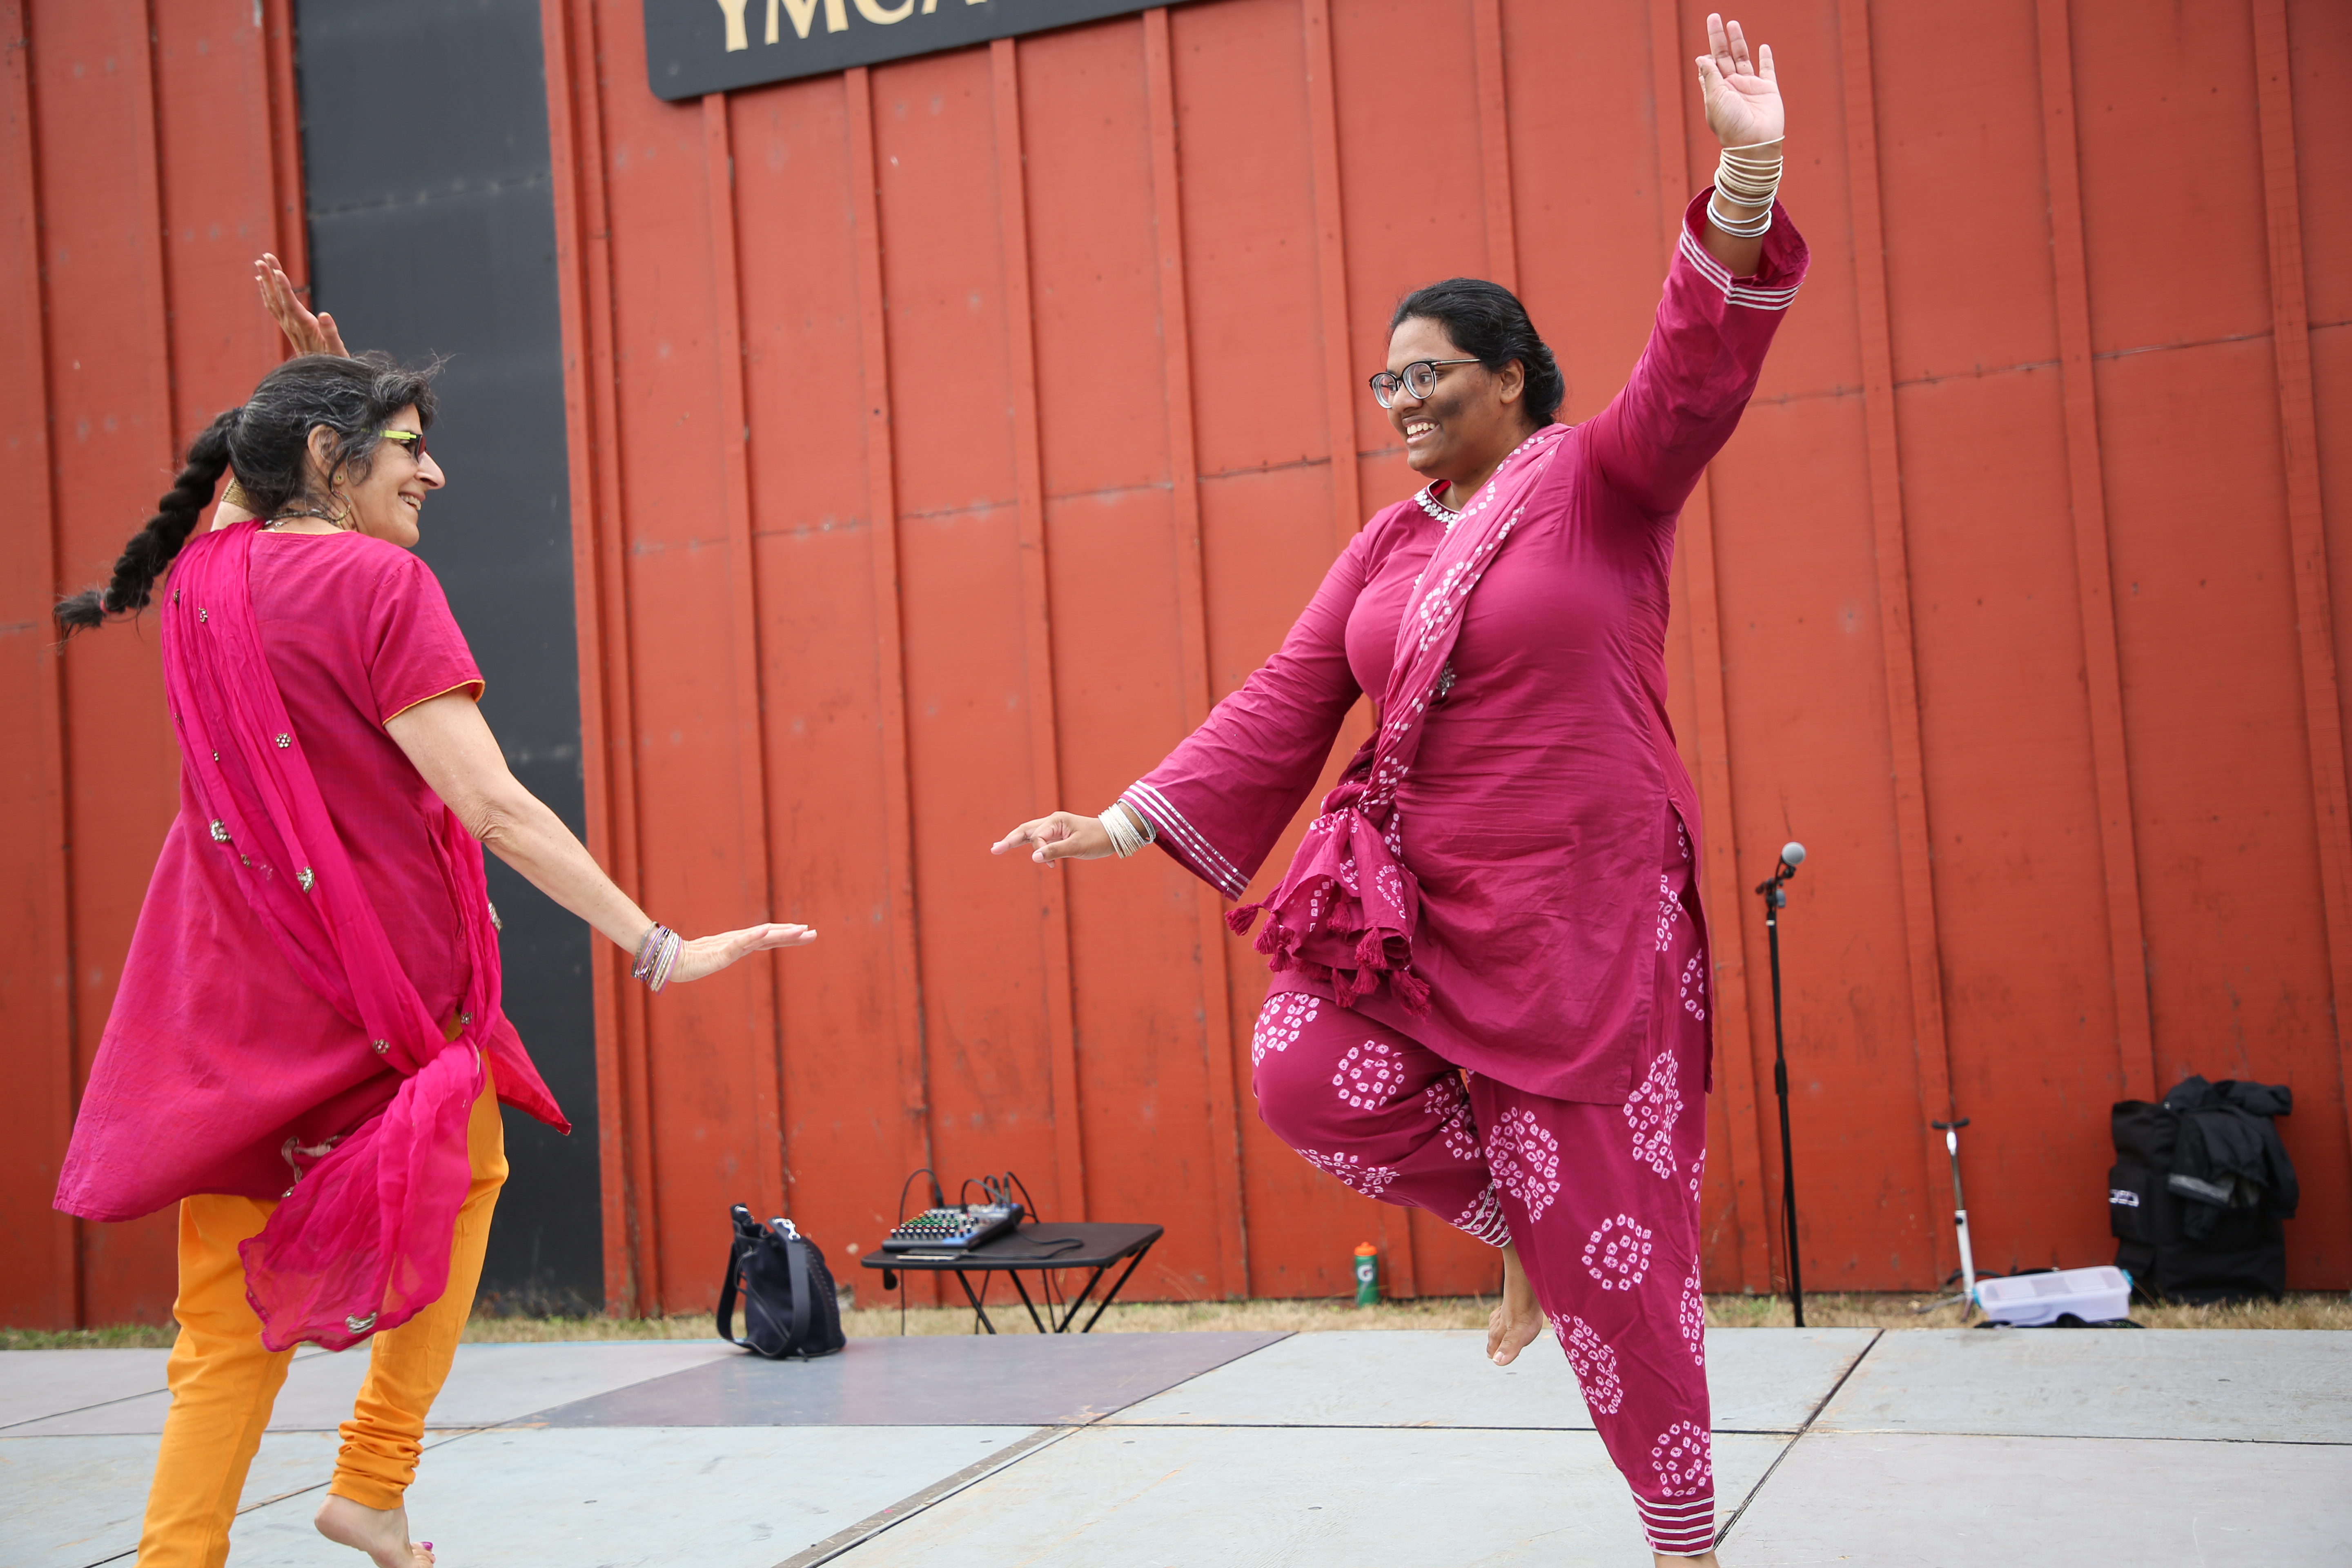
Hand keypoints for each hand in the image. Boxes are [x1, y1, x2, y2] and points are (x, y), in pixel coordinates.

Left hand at [254, 252, 348, 357]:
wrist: (321, 378)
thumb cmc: (333, 363)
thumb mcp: (337, 350)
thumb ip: (331, 333)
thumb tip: (325, 315)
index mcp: (304, 327)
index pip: (290, 303)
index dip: (283, 287)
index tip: (276, 270)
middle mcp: (292, 325)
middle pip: (277, 298)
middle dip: (271, 276)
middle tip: (265, 257)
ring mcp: (288, 326)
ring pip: (273, 301)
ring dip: (266, 281)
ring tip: (261, 263)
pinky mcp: (289, 327)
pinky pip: (274, 307)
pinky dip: (267, 292)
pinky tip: (263, 282)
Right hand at [665, 922, 816, 984]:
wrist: (671, 962)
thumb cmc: (691, 960)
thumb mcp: (716, 957)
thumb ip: (726, 951)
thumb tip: (733, 950)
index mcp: (740, 944)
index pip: (768, 938)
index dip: (787, 935)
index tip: (805, 932)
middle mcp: (739, 942)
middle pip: (770, 936)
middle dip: (792, 934)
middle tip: (813, 932)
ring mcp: (730, 946)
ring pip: (761, 937)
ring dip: (781, 933)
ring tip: (799, 930)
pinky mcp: (720, 950)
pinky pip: (740, 942)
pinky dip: (754, 935)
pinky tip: (766, 931)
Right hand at [990, 811, 1112, 866]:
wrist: (1112, 835)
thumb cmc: (1097, 840)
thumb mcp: (1078, 847)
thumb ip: (1055, 851)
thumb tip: (1034, 858)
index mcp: (1056, 821)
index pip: (1038, 837)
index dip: (1041, 851)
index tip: (1051, 865)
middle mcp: (1052, 822)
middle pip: (1025, 830)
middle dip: (1009, 840)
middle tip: (994, 850)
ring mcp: (1054, 827)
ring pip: (1030, 833)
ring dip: (1015, 841)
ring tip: (998, 848)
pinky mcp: (1057, 834)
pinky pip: (1039, 839)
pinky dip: (1030, 845)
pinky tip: (1020, 848)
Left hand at [1696, 14, 1781, 148]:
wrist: (1754, 143)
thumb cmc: (1731, 125)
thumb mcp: (1715, 99)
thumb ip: (1710, 76)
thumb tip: (1700, 58)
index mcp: (1716, 92)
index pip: (1708, 68)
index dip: (1705, 56)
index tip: (1703, 49)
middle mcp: (1732, 87)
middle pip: (1724, 56)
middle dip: (1718, 38)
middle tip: (1714, 17)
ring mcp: (1750, 88)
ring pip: (1743, 58)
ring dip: (1738, 41)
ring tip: (1732, 24)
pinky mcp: (1768, 90)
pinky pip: (1767, 70)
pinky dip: (1766, 58)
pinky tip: (1763, 47)